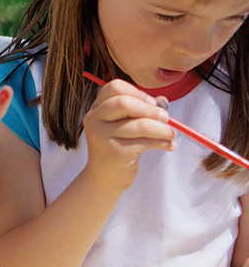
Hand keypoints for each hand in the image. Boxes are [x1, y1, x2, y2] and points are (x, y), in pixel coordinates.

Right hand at [81, 78, 174, 192]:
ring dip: (162, 129)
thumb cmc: (117, 147)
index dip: (137, 92)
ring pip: (140, 124)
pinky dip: (163, 142)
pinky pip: (146, 142)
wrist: (104, 178)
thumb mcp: (124, 125)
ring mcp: (102, 136)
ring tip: (171, 134)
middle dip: (151, 110)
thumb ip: (140, 110)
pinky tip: (169, 145)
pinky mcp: (116, 152)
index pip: (114, 87)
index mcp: (96, 109)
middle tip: (166, 118)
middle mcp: (94, 119)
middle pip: (124, 103)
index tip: (153, 103)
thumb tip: (163, 101)